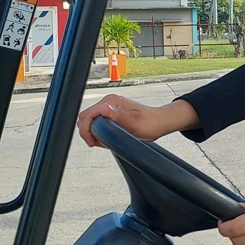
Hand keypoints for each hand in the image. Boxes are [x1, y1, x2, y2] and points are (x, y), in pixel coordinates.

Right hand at [76, 94, 195, 146]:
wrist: (159, 122)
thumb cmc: (150, 123)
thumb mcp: (133, 123)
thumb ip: (117, 116)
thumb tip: (105, 109)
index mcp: (111, 101)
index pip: (86, 115)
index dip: (85, 131)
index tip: (92, 142)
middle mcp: (108, 101)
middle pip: (86, 118)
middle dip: (88, 132)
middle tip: (99, 143)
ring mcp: (109, 106)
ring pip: (91, 121)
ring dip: (94, 133)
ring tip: (107, 140)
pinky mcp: (111, 112)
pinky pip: (98, 122)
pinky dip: (100, 132)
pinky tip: (110, 137)